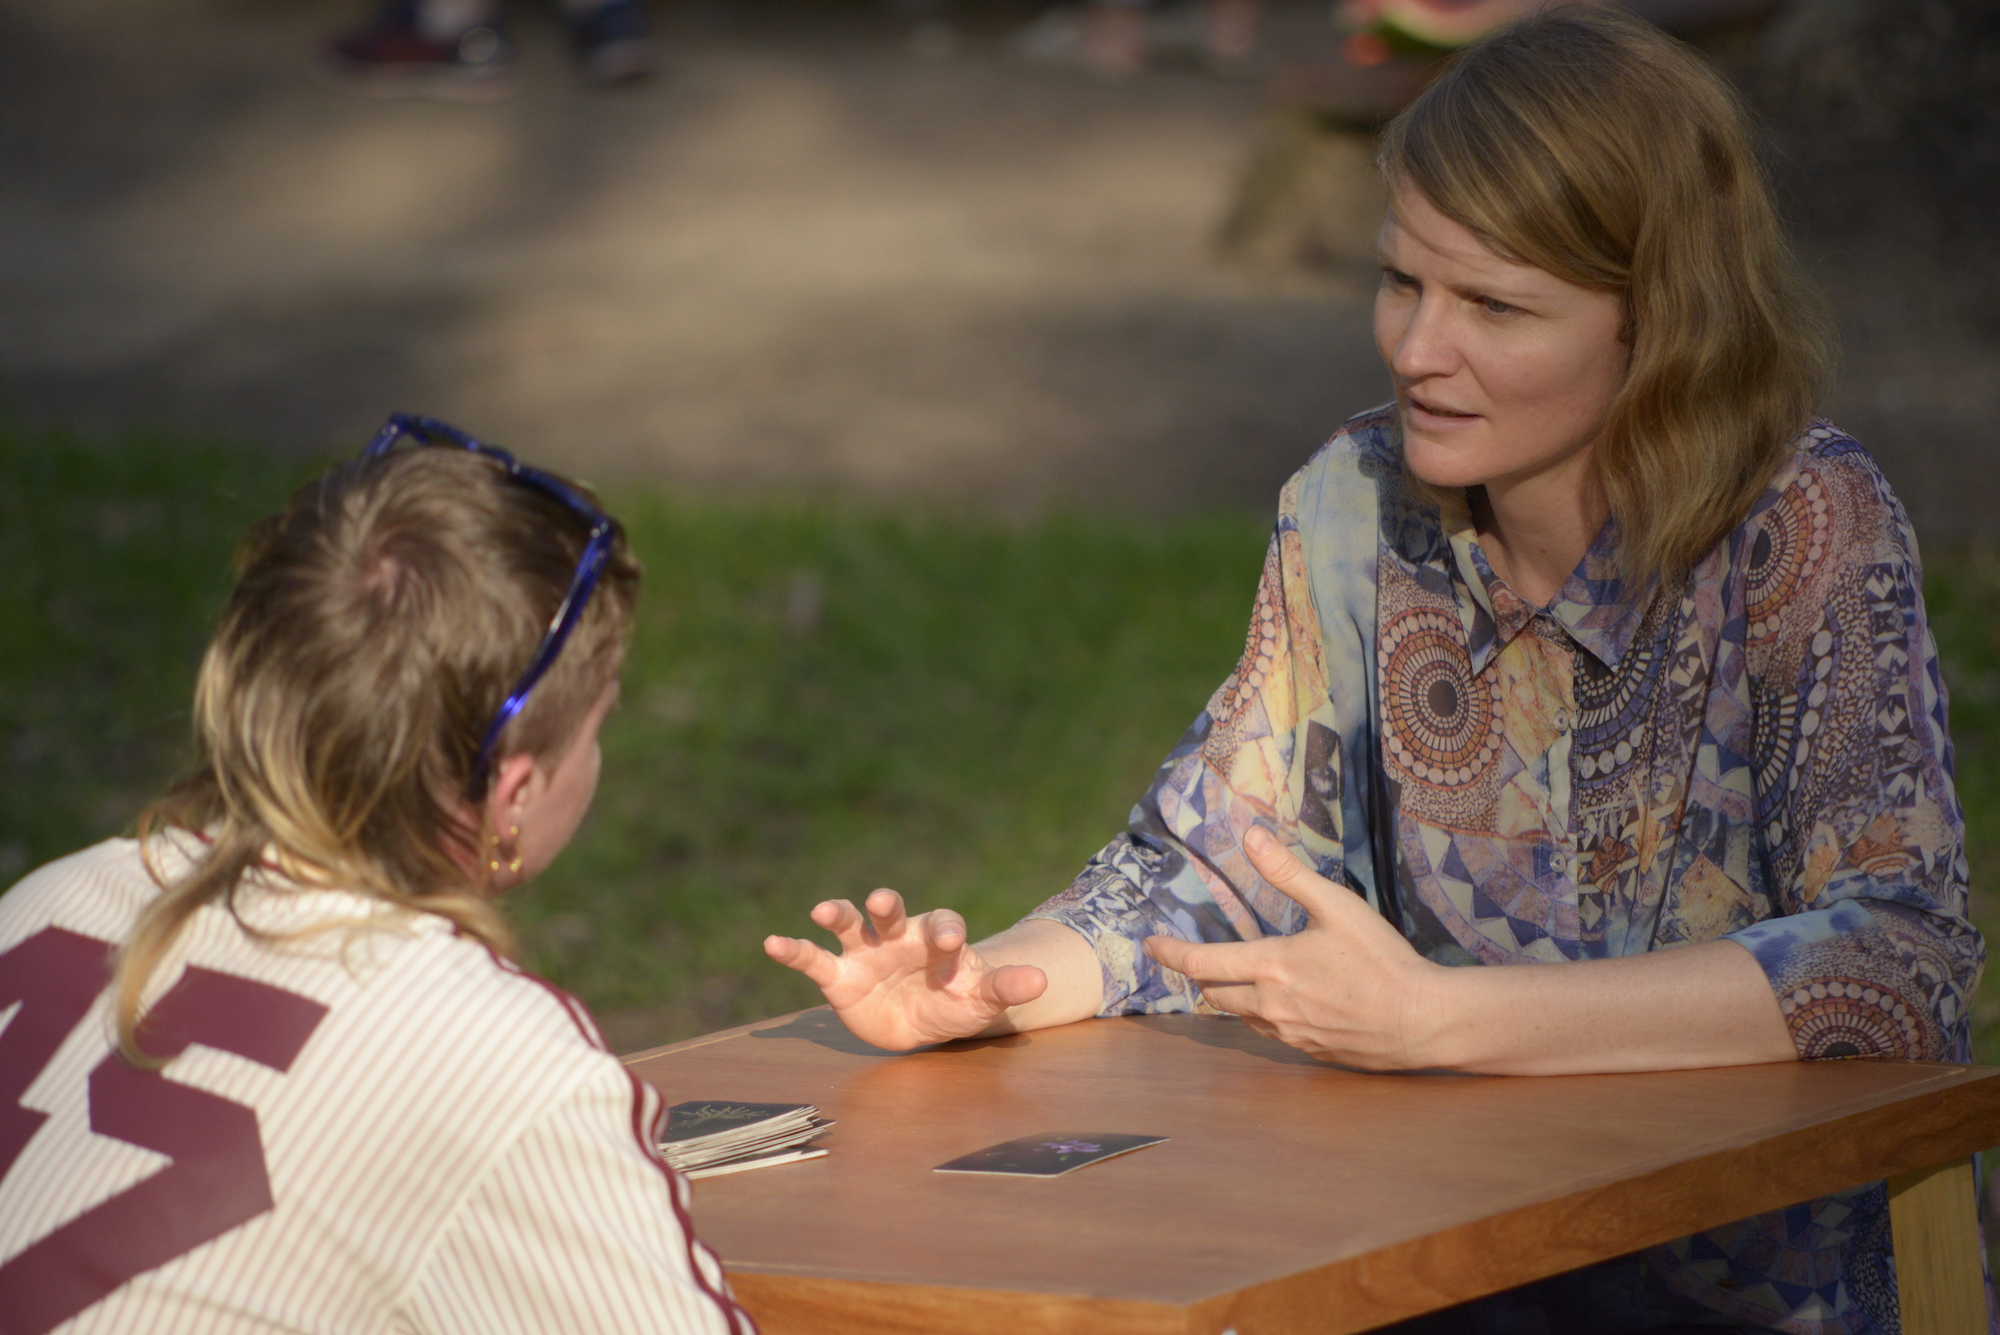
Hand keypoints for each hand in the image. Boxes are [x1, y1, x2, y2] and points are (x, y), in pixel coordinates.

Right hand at [764, 890, 1049, 1050]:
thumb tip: (1041, 981)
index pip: (943, 923)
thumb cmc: (956, 1001)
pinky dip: (793, 950)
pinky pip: (814, 960)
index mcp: (938, 937)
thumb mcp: (982, 999)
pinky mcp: (840, 976)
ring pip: (850, 924)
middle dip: (886, 904)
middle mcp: (899, 936)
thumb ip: (1004, 988)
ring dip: (838, 913)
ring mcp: (867, 952)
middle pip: (891, 911)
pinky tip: (772, 943)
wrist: (923, 1020)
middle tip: (881, 901)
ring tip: (824, 910)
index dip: (945, 929)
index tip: (949, 942)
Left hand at [1141, 828, 1446, 1069]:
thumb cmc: (1382, 959)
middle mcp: (1270, 1005)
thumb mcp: (1336, 906)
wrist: (1422, 1019)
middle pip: (1213, 993)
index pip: (1201, 963)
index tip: (1150, 945)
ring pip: (1240, 1016)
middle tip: (1194, 959)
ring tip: (1235, 977)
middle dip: (1200, 975)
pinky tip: (1279, 1002)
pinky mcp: (1309, 1051)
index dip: (1170, 953)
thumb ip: (1288, 873)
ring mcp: (1289, 1034)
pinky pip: (1271, 1033)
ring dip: (1231, 996)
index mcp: (1271, 967)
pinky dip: (1262, 1015)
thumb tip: (1251, 836)